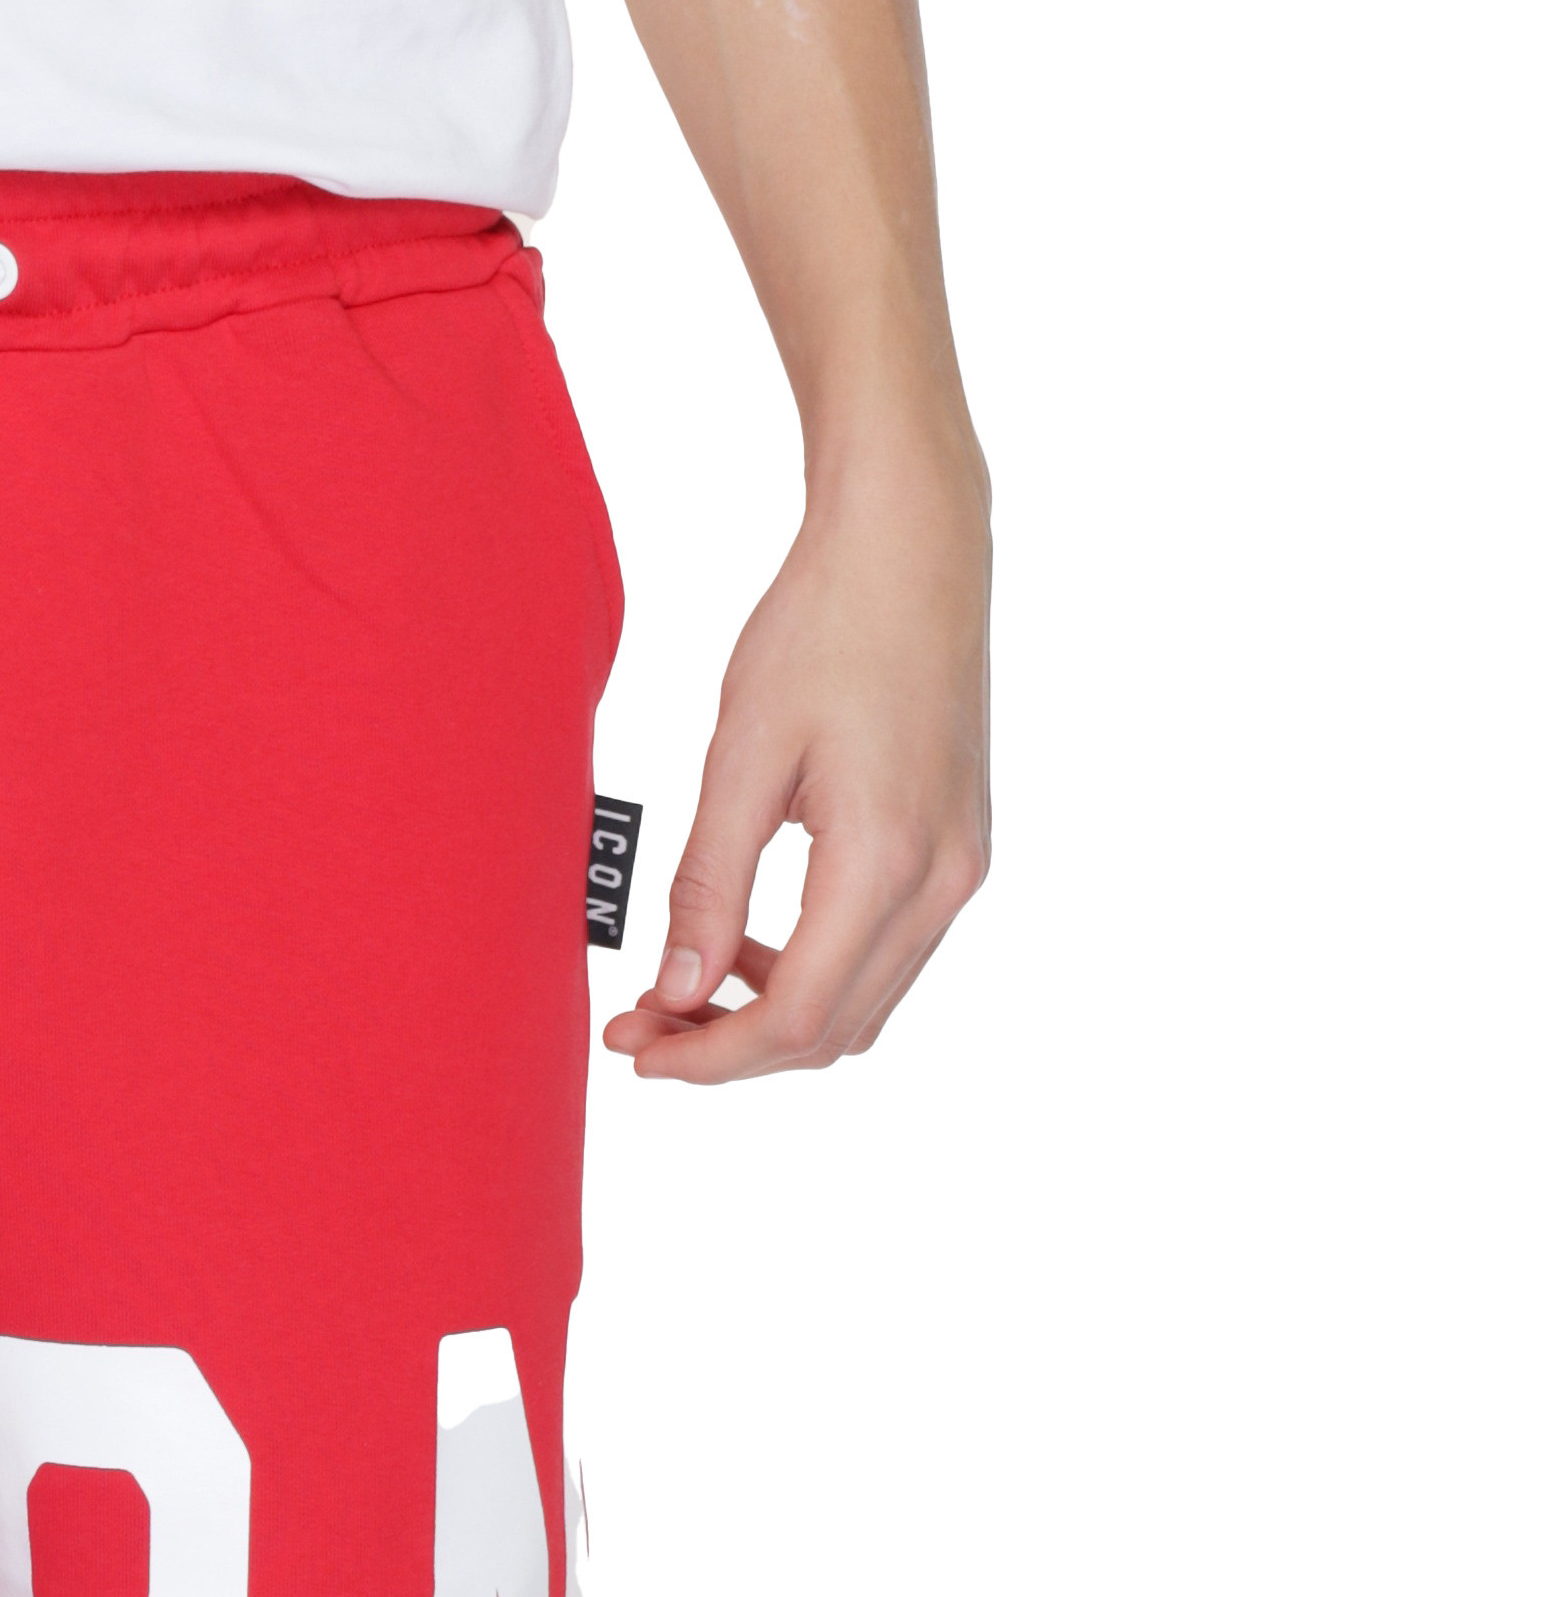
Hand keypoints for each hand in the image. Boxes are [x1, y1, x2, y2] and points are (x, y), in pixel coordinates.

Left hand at [605, 428, 989, 1081]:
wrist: (913, 541)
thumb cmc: (825, 624)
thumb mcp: (743, 755)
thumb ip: (708, 887)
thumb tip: (676, 991)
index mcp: (887, 860)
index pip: (794, 1018)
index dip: (708, 1056)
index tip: (635, 1047)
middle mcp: (942, 881)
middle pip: (831, 1033)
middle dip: (730, 1047)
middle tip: (641, 1024)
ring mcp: (960, 868)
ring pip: (861, 1007)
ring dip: (772, 1018)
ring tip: (684, 987)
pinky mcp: (958, 849)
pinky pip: (884, 957)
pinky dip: (813, 975)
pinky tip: (748, 944)